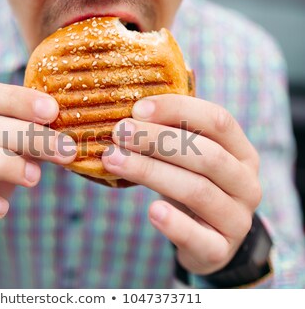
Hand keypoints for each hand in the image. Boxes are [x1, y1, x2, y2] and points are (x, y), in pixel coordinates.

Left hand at [102, 95, 261, 274]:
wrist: (210, 240)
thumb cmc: (192, 187)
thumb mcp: (189, 160)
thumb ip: (169, 138)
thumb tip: (124, 118)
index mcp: (242, 153)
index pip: (218, 121)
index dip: (178, 109)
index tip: (138, 108)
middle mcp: (246, 183)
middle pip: (206, 155)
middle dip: (157, 140)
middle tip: (119, 133)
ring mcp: (237, 219)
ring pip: (197, 190)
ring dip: (151, 172)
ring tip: (114, 160)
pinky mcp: (219, 250)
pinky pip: (197, 237)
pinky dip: (174, 223)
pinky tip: (152, 210)